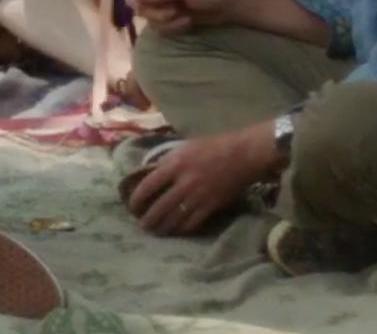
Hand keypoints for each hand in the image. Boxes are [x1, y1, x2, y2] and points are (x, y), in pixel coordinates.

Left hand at [124, 125, 278, 235]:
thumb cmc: (214, 146)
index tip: (132, 206)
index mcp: (174, 164)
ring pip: (175, 217)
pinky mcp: (211, 205)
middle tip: (142, 225)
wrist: (244, 154)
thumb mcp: (185, 147)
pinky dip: (182, 228)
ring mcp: (198, 196)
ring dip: (163, 227)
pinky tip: (176, 231)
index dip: (137, 198)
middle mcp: (184, 182)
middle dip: (148, 219)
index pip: (148, 185)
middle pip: (160, 206)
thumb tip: (152, 172)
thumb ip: (168, 160)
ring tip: (156, 231)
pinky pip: (193, 222)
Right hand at [126, 0, 234, 32]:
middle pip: (138, 5)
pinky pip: (160, 28)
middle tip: (173, 11)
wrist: (227, 7)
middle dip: (155, 12)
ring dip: (167, 22)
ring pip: (149, 19)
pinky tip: (187, 22)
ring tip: (184, 17)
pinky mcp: (169, 20)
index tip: (139, 4)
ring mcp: (162, 7)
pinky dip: (173, 28)